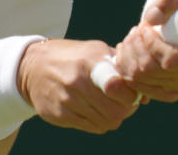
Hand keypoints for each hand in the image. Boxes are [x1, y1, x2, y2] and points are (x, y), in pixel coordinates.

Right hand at [17, 39, 140, 133]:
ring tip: (109, 105)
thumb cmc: (72, 57)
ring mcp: (67, 100)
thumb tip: (144, 93)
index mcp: (89, 62)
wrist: (33, 66)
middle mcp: (76, 81)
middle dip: (126, 109)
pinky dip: (99, 122)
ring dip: (113, 117)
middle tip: (124, 103)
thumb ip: (120, 67)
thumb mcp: (94, 50)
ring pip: (106, 122)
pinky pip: (92, 127)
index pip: (118, 87)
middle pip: (116, 111)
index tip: (131, 92)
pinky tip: (95, 110)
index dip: (130, 95)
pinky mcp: (59, 115)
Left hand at [113, 0, 177, 102]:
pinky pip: (140, 87)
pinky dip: (126, 69)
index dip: (151, 44)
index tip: (145, 27)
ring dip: (127, 56)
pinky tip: (126, 53)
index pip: (170, 59)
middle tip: (134, 31)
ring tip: (129, 39)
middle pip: (152, 70)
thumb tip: (152, 18)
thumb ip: (165, 2)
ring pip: (141, 79)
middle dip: (135, 48)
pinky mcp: (169, 93)